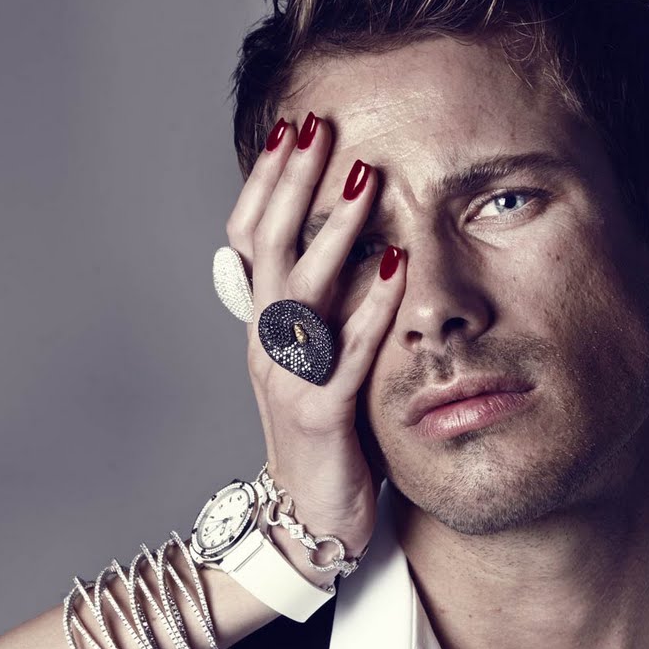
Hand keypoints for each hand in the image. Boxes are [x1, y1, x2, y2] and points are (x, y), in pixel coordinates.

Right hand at [225, 113, 406, 558]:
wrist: (306, 522)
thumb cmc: (325, 438)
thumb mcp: (318, 365)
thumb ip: (326, 312)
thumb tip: (349, 249)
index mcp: (267, 328)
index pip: (253, 239)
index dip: (270, 183)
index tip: (294, 128)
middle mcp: (269, 345)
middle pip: (270, 247)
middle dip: (296, 184)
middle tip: (320, 127)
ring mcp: (289, 379)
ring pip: (303, 290)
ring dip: (334, 231)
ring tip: (363, 179)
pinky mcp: (321, 415)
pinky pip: (348, 352)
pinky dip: (371, 306)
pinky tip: (395, 266)